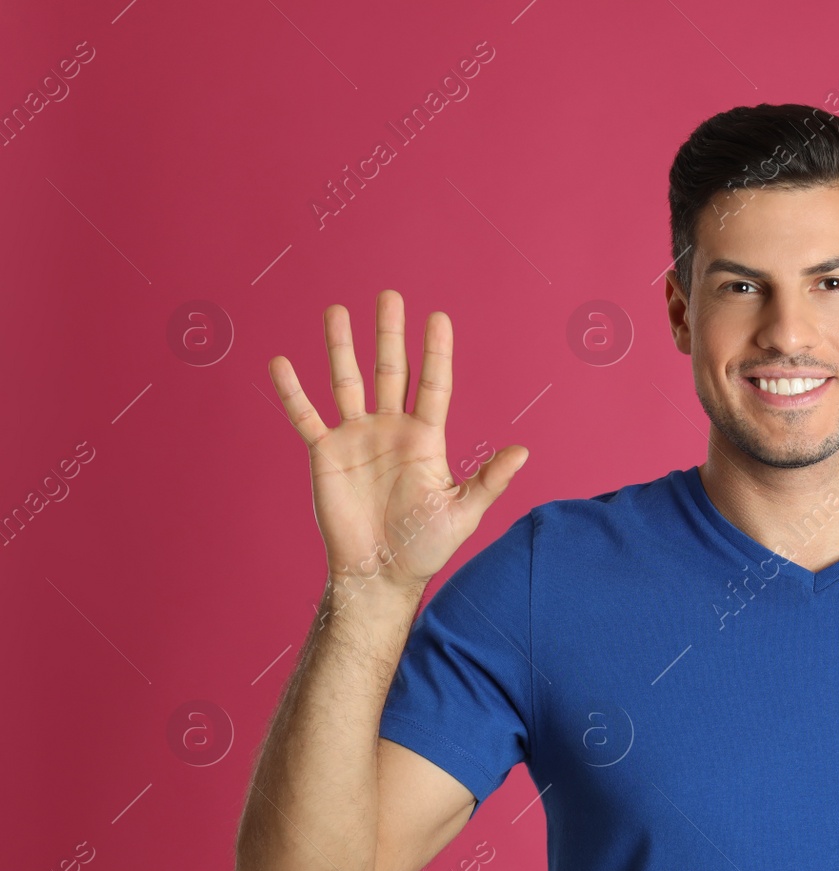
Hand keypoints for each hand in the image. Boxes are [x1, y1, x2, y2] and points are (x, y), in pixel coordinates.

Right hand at [268, 289, 528, 594]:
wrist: (381, 573)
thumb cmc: (426, 546)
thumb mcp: (464, 512)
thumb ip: (489, 479)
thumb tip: (523, 451)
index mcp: (426, 438)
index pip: (434, 384)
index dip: (436, 351)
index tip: (438, 317)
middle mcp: (391, 430)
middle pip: (391, 371)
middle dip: (390, 334)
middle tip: (390, 296)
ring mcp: (357, 438)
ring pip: (347, 381)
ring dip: (341, 347)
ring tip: (337, 310)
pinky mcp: (326, 455)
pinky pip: (306, 417)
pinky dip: (293, 392)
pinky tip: (281, 363)